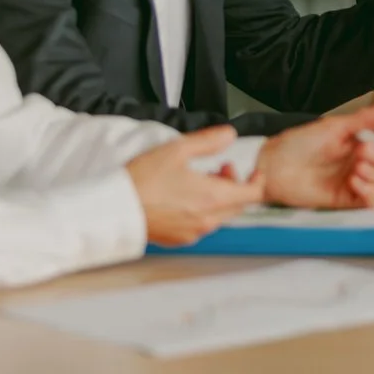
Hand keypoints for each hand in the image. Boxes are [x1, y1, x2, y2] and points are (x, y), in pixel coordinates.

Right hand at [124, 125, 266, 246]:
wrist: (116, 208)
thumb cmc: (144, 180)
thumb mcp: (178, 150)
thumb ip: (209, 141)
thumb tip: (230, 135)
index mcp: (213, 198)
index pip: (253, 194)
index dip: (257, 180)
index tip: (252, 170)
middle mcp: (208, 220)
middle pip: (239, 205)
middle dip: (236, 185)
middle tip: (220, 168)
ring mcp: (194, 232)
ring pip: (222, 216)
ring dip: (220, 198)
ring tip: (201, 180)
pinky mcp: (180, 239)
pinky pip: (204, 225)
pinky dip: (205, 210)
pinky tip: (187, 197)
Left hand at [254, 97, 373, 209]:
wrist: (274, 165)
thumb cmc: (299, 142)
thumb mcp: (334, 127)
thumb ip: (365, 119)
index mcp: (361, 144)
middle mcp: (361, 164)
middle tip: (363, 150)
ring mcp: (355, 183)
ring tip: (357, 168)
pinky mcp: (346, 200)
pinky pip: (372, 201)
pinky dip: (370, 191)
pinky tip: (355, 181)